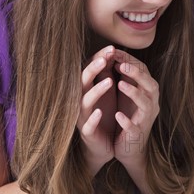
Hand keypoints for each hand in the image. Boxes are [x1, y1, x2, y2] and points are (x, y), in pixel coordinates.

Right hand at [77, 45, 117, 174]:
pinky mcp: (88, 133)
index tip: (111, 48)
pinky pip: (88, 125)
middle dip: (93, 69)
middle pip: (82, 81)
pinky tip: (99, 112)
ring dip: (96, 91)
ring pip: (84, 102)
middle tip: (105, 59)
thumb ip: (107, 73)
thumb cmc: (105, 114)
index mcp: (87, 89)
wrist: (104, 145)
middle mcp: (81, 101)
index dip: (98, 58)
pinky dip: (93, 118)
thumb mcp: (106, 92)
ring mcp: (83, 117)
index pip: (89, 69)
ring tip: (109, 82)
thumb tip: (112, 52)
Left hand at [113, 50, 159, 170]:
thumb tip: (116, 55)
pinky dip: (127, 121)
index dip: (130, 61)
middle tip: (121, 64)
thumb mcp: (127, 95)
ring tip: (120, 83)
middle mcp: (150, 105)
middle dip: (137, 73)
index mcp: (147, 93)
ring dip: (134, 93)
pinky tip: (118, 115)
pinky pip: (135, 128)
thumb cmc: (129, 117)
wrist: (129, 148)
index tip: (114, 51)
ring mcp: (145, 120)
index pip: (143, 71)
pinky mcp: (137, 135)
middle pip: (150, 85)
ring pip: (146, 104)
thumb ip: (125, 77)